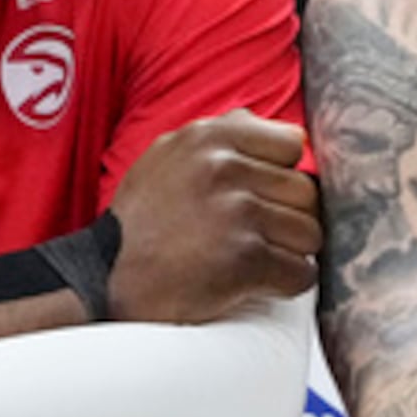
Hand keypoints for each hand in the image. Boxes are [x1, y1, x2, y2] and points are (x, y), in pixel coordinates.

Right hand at [108, 113, 322, 323]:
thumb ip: (223, 138)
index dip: (282, 176)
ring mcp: (237, 212)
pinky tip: (259, 283)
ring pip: (309, 232)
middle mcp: (224, 168)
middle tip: (259, 237)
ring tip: (255, 259)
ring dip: (289, 252)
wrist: (106, 280)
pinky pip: (301, 272)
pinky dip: (287, 283)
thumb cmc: (142, 224)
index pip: (290, 145)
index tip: (263, 197)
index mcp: (208, 138)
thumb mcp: (168, 158)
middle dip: (289, 218)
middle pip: (305, 192)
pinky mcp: (245, 259)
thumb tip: (288, 133)